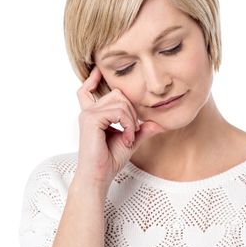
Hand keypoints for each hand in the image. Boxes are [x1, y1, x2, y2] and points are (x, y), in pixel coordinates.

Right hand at [74, 65, 165, 186]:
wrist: (99, 176)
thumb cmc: (109, 160)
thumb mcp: (130, 141)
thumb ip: (141, 130)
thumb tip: (158, 124)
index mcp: (93, 114)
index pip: (87, 90)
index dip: (93, 78)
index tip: (99, 70)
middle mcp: (88, 111)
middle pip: (118, 94)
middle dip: (131, 111)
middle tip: (132, 132)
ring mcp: (88, 114)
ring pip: (120, 102)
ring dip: (131, 120)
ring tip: (129, 137)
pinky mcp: (91, 119)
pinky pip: (118, 111)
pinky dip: (127, 124)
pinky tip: (126, 138)